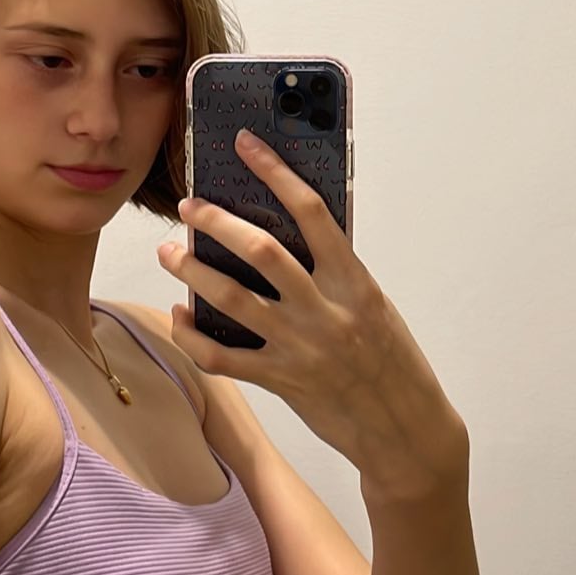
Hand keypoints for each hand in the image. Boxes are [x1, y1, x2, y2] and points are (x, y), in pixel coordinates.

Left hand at [157, 129, 465, 485]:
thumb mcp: (372, 305)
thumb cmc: (392, 360)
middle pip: (260, 251)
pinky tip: (180, 316)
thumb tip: (285, 239)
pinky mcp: (281, 381)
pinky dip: (192, 335)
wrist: (406, 429)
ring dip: (192, 270)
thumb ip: (334, 274)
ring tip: (170, 252)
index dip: (275, 172)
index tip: (245, 145)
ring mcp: (300, 347)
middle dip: (216, 222)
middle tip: (189, 206)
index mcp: (353, 281)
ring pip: (231, 298)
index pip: (311, 211)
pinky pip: (222, 356)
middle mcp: (325, 310)